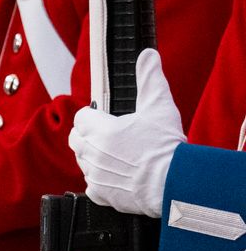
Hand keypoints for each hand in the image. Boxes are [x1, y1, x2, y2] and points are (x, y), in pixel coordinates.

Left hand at [69, 48, 182, 219]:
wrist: (174, 184)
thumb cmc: (166, 147)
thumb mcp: (159, 106)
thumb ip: (149, 79)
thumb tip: (147, 55)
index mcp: (99, 130)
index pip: (81, 117)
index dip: (93, 116)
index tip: (107, 118)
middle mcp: (91, 153)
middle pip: (77, 139)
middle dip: (88, 135)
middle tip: (111, 135)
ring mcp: (94, 175)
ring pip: (83, 162)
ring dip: (95, 157)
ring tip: (119, 155)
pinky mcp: (100, 194)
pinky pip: (91, 185)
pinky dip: (102, 180)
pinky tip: (119, 175)